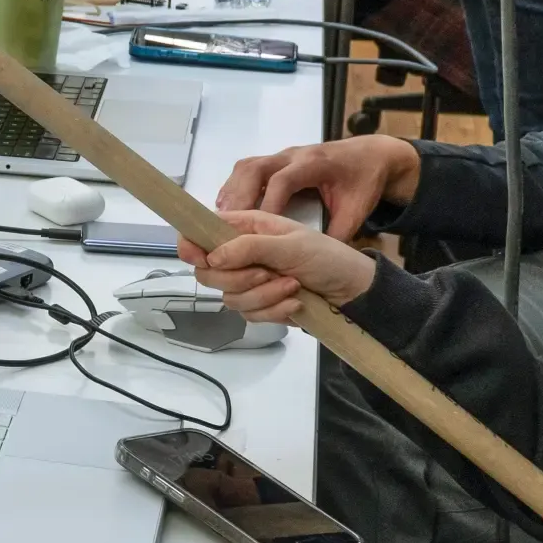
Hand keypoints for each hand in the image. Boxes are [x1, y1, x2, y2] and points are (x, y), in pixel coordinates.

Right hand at [176, 207, 378, 320]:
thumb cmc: (326, 257)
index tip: (200, 259)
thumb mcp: (291, 245)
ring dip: (263, 295)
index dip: (190, 245)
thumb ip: (249, 247)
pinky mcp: (258, 304)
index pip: (199, 233)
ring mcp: (247, 281)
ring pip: (229, 297)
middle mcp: (240, 253)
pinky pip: (249, 314)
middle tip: (268, 273)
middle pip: (208, 272)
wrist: (352, 289)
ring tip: (292, 286)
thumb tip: (211, 257)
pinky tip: (295, 302)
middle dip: (239, 278)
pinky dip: (273, 310)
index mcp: (244, 228)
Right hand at [217, 135, 418, 240]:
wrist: (372, 156)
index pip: (282, 182)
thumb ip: (338, 233)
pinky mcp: (275, 162)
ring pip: (246, 167)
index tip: (256, 231)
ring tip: (219, 220)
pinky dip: (234, 189)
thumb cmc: (364, 181)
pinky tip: (227, 210)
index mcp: (314, 164)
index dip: (266, 205)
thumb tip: (316, 261)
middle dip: (237, 198)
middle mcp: (293, 156)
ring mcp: (282, 157)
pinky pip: (246, 170)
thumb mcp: (358, 210)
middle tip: (225, 227)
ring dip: (231, 192)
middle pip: (254, 169)